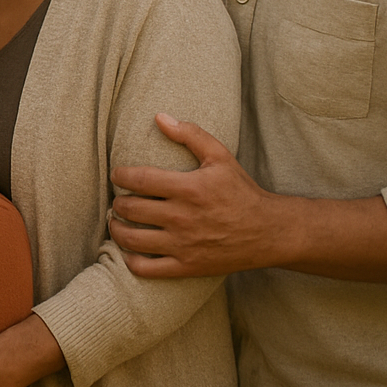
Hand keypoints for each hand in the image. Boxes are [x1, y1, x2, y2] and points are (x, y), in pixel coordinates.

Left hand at [109, 113, 281, 277]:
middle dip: (118, 202)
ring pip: (132, 239)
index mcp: (189, 188)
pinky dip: (130, 260)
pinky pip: (146, 268)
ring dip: (117, 228)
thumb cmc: (242, 191)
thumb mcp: (220, 157)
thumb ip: (190, 135)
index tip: (118, 175)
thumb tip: (160, 117)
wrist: (269, 232)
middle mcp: (183, 217)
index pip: (138, 180)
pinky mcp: (187, 267)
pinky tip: (129, 250)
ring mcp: (183, 245)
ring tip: (117, 221)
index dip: (120, 176)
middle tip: (120, 198)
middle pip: (130, 209)